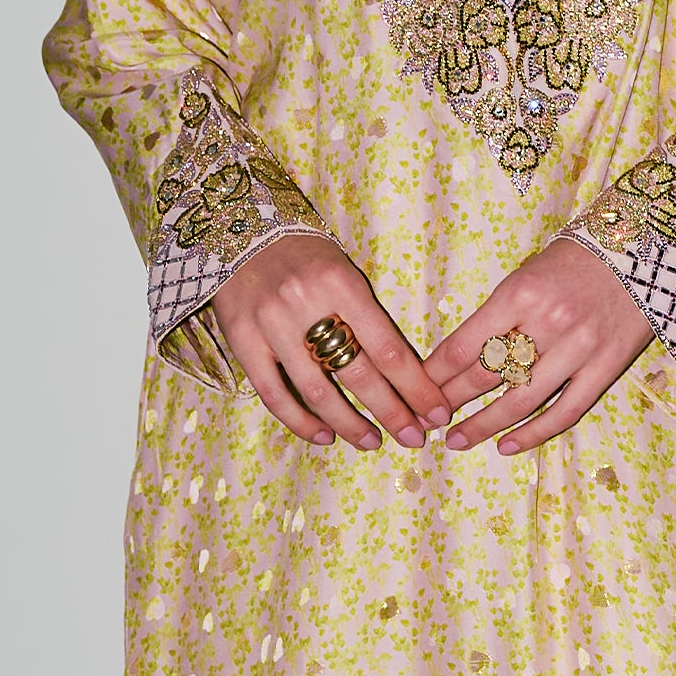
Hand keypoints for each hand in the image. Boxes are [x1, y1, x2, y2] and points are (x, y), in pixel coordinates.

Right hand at [211, 233, 451, 451]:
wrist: (239, 233)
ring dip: (348, 424)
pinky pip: (273, 394)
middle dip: (392, 411)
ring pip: (316, 391)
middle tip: (414, 438)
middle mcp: (306, 305)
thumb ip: (368, 319)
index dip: (415, 386)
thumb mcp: (344, 274)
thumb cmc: (306, 258)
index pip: (387, 347)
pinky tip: (324, 436)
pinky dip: (300, 421)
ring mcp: (271, 326)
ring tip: (372, 442)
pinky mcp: (243, 342)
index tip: (436, 411)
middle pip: (357, 373)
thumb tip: (404, 375)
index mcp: (341, 284)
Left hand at [426, 236, 656, 453]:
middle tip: (427, 421)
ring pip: (521, 400)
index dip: (435, 375)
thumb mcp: (527, 274)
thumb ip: (498, 315)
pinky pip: (566, 411)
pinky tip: (507, 446)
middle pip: (486, 375)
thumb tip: (457, 358)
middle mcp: (548, 322)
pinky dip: (534, 433)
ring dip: (483, 426)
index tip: (418, 390)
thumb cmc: (576, 260)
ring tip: (456, 441)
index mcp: (520, 293)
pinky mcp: (607, 367)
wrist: (644, 250)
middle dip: (450, 401)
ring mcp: (580, 349)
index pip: (464, 345)